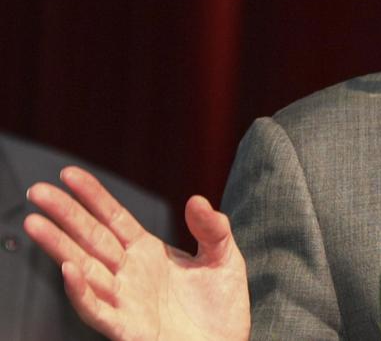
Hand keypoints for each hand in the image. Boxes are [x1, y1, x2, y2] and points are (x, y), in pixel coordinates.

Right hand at [24, 166, 250, 340]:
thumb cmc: (221, 307)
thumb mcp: (224, 258)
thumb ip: (212, 229)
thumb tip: (197, 199)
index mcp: (146, 252)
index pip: (113, 218)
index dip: (93, 197)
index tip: (69, 175)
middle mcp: (129, 273)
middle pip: (91, 238)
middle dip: (65, 214)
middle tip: (38, 191)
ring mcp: (125, 300)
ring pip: (84, 269)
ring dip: (60, 247)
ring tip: (36, 224)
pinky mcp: (127, 328)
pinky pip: (97, 309)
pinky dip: (81, 291)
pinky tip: (69, 269)